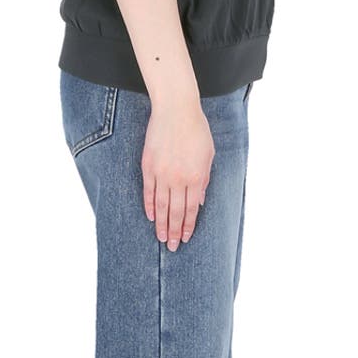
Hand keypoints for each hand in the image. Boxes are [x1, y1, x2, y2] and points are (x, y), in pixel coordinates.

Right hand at [141, 94, 214, 250]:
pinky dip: (148, 206)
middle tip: (172, 247)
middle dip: (174, 231)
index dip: (188, 225)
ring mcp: (161, 173)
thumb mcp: (209, 155)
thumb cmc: (197, 130)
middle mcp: (178, 179)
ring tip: (160, 238)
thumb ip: (204, 179)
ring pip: (160, 206)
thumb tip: (201, 201)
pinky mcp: (148, 166)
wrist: (176, 110)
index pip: (192, 209)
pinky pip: (148, 191)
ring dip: (161, 224)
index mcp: (196, 177)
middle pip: (175, 212)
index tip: (186, 238)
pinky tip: (150, 217)